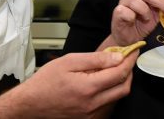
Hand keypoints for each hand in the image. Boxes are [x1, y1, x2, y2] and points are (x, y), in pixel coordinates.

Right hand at [0, 51, 137, 117]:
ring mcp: (91, 114)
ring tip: (113, 68)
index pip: (120, 73)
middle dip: (129, 71)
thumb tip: (117, 56)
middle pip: (123, 87)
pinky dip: (111, 92)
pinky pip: (108, 105)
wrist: (30, 103)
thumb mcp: (69, 61)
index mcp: (88, 88)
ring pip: (117, 97)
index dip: (130, 59)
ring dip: (120, 82)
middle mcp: (92, 104)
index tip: (133, 50)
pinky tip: (103, 82)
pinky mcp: (88, 118)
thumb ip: (96, 59)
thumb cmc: (46, 81)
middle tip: (126, 59)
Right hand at [111, 0, 163, 44]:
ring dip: (145, 11)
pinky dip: (133, 17)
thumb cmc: (142, 26)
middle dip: (162, 1)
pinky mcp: (117, 12)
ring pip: (136, 1)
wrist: (128, 40)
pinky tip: (134, 21)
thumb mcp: (157, 16)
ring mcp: (124, 2)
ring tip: (147, 19)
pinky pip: (126, 12)